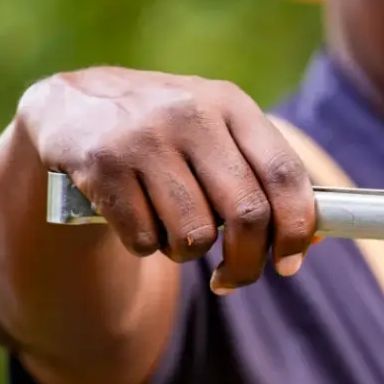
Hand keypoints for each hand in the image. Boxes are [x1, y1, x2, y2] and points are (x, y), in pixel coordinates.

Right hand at [18, 67, 315, 292]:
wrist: (72, 106)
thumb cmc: (168, 135)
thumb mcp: (217, 134)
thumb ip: (262, 178)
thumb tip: (311, 242)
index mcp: (231, 104)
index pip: (284, 174)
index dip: (296, 228)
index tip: (289, 264)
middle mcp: (191, 114)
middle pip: (247, 213)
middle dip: (247, 262)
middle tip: (234, 278)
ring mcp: (144, 138)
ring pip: (195, 235)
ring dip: (189, 252)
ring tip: (174, 229)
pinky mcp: (102, 164)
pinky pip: (146, 240)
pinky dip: (147, 246)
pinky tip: (138, 219)